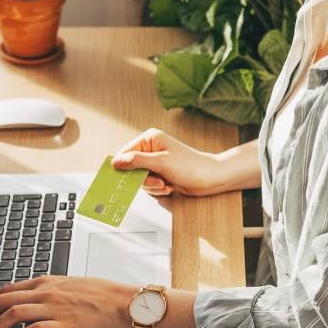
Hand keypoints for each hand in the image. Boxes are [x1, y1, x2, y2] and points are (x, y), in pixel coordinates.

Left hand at [0, 276, 132, 327]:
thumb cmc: (101, 295)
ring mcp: (55, 309)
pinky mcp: (64, 326)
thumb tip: (32, 294)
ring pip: (15, 312)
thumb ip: (50, 288)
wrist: (122, 304)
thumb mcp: (70, 284)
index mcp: (49, 282)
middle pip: (7, 300)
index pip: (10, 289)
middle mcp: (48, 293)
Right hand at [112, 128, 230, 196]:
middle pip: (131, 168)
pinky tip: (169, 187)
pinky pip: (149, 184)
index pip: (125, 152)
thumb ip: (137, 161)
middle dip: (143, 179)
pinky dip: (157, 189)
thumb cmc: (191, 166)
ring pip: (140, 179)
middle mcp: (151, 149)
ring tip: (166, 184)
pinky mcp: (160, 173)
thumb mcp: (161, 162)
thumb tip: (116, 161)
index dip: (122, 166)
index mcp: (150, 139)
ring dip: (152, 185)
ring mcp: (156, 162)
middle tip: (156, 181)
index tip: (120, 178)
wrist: (210, 178)